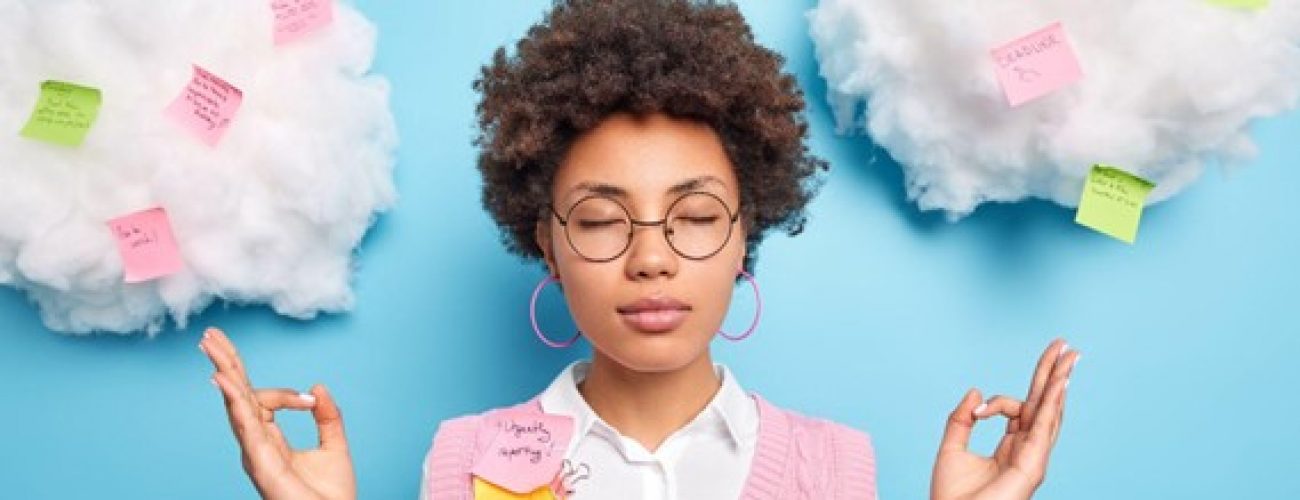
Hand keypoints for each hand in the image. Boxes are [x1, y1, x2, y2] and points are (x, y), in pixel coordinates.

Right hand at [200, 327, 355, 499]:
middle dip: (226, 365)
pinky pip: (245, 426)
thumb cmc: (331, 497)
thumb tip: (317, 386)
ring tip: (211, 344)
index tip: (310, 399)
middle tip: (211, 335)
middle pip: (237, 396)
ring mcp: (256, 453)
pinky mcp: (261, 463)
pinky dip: (234, 400)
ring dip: (224, 372)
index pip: (262, 400)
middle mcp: (257, 444)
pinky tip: (222, 379)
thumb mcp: (334, 446)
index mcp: (270, 440)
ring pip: (236, 405)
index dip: (284, 392)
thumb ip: (327, 416)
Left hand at [931, 339, 1079, 499]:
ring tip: (1070, 354)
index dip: (997, 402)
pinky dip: (1052, 403)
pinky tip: (1060, 382)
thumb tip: (975, 391)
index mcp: (1011, 448)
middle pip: (1044, 405)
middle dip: (1053, 375)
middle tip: (1064, 346)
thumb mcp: (952, 448)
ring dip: (1060, 382)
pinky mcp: (1032, 465)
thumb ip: (961, 419)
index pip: (1016, 410)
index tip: (977, 410)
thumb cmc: (952, 496)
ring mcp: (1033, 458)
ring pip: (1050, 412)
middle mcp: (1027, 451)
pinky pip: (1044, 428)